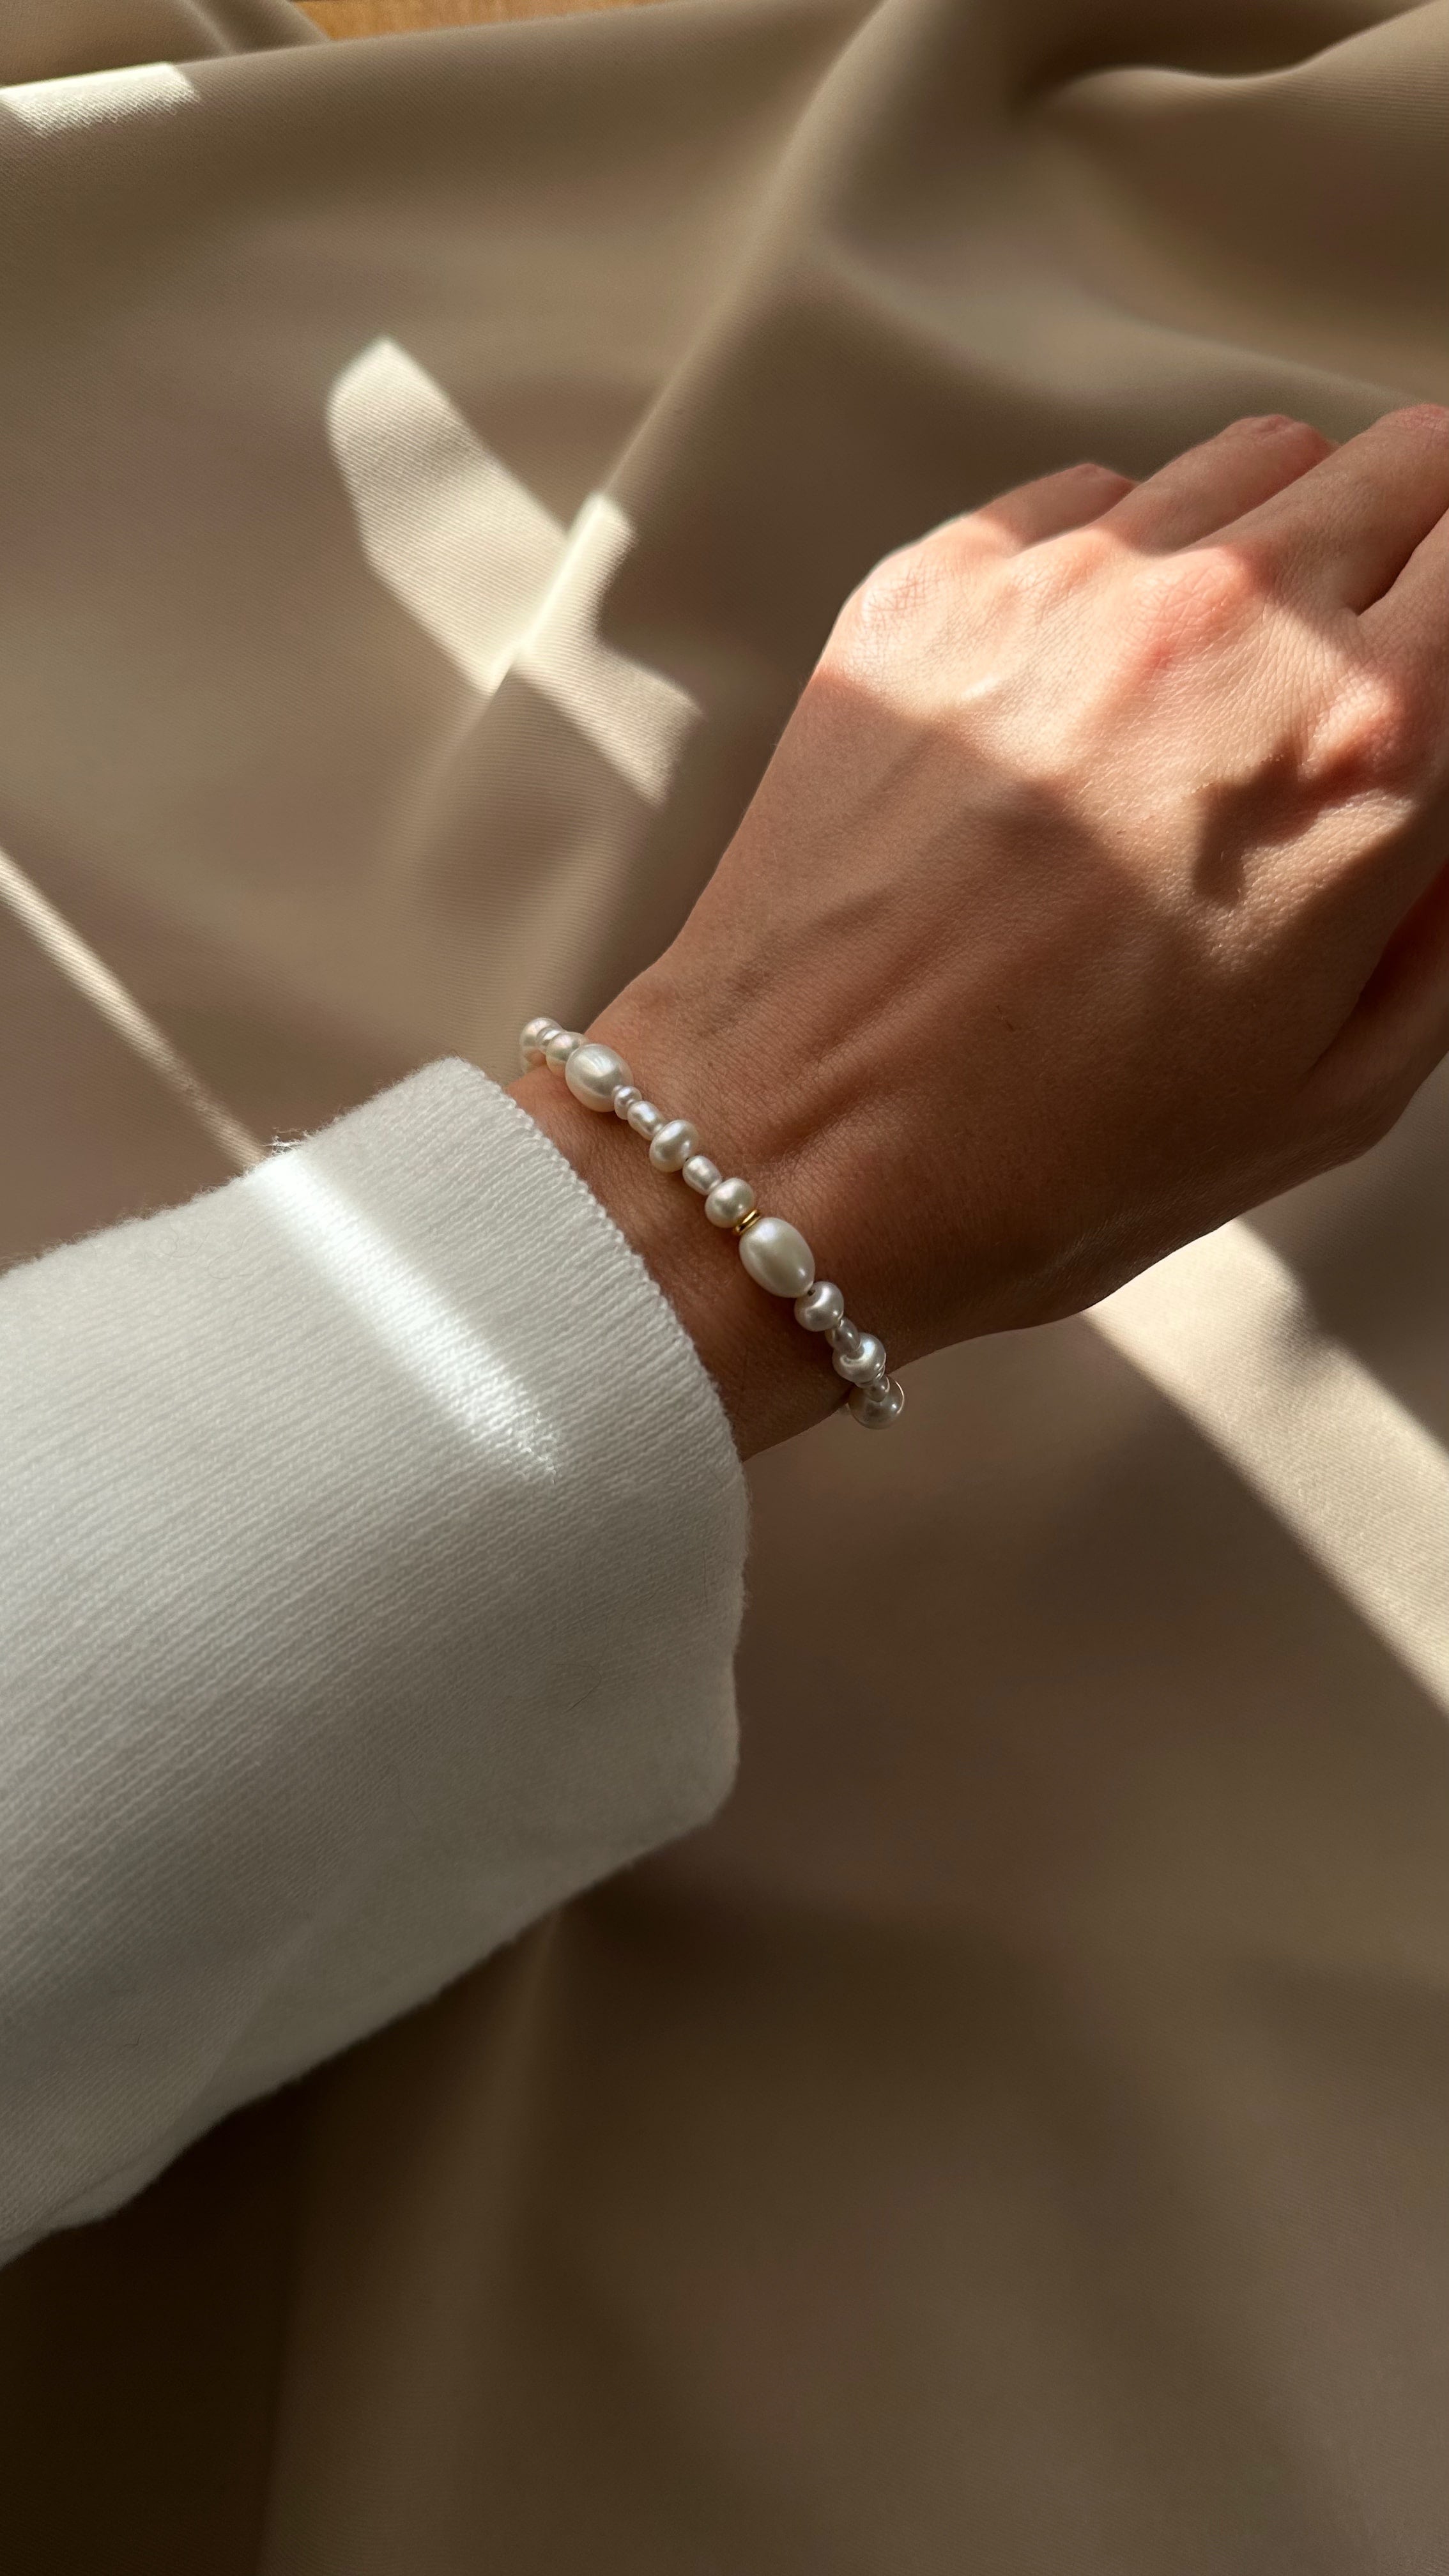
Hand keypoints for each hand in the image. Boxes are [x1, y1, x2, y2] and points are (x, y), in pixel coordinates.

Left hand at [518, 408, 1448, 1455]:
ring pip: (1252, 461)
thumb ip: (1443, 925)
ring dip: (1277, 541)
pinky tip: (1087, 687)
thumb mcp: (1334, 1092)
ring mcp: (1072, 584)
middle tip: (1380, 652)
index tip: (1440, 674)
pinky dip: (1119, 563)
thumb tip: (1444, 814)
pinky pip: (1088, 500)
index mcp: (1369, 750)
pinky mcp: (936, 583)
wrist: (795, 1154)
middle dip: (1414, 550)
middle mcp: (1233, 622)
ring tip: (1228, 676)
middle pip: (1405, 465)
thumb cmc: (1055, 1160)